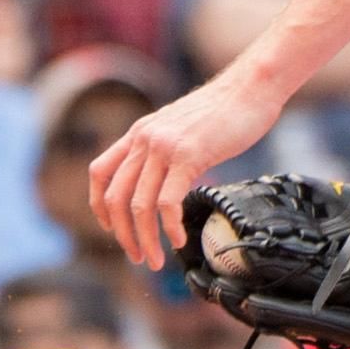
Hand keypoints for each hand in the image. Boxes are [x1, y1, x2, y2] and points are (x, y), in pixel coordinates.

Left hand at [90, 73, 285, 269]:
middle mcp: (144, 139)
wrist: (250, 87)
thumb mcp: (180, 128)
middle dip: (122, 234)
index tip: (111, 228)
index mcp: (139, 133)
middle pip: (115, 197)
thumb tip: (167, 179)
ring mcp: (163, 147)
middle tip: (137, 257)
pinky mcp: (188, 156)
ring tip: (155, 261)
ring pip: (139, 205)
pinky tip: (178, 240)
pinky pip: (167, 202)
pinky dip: (169, 227)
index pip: (99, 173)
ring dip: (145, 239)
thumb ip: (166, 150)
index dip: (99, 206)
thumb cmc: (224, 110)